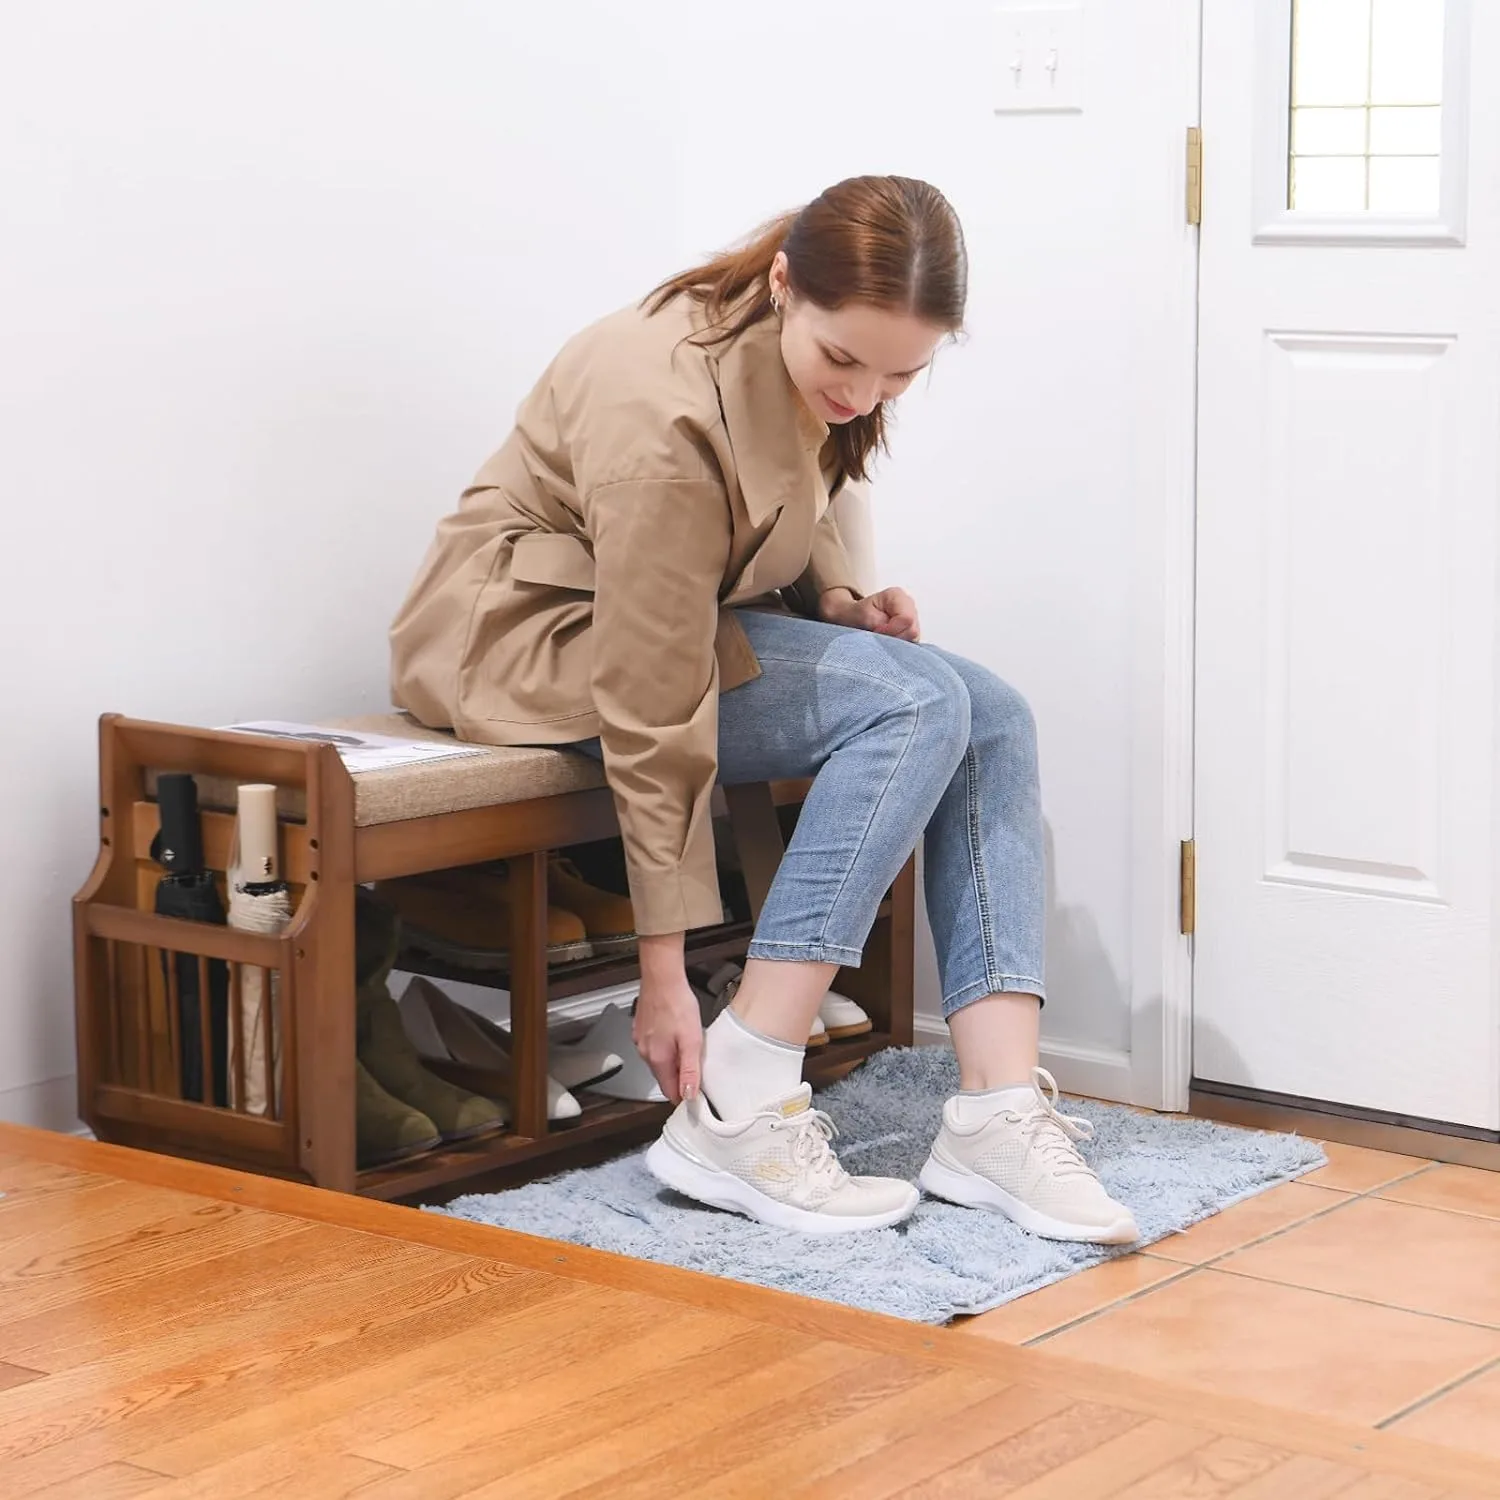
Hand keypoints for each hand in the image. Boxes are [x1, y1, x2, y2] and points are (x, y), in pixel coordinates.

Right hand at [634, 934, 703, 1104]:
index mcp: (658, 1059)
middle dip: (680, 1075)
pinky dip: (666, 1045)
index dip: (683, 1095)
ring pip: (659, 1060)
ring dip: (673, 1059)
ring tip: (688, 1044)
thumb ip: (690, 1070)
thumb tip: (688, 1096)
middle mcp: (645, 1053)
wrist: (661, 976)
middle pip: (664, 1076)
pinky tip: (676, 1032)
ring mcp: (640, 1040)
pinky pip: (654, 1045)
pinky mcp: (640, 1028)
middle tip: (697, 1064)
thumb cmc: (677, 1003)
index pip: (669, 1091)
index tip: (696, 1093)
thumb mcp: (692, 1040)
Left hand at [819, 586, 920, 641]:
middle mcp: (908, 606)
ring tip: (880, 638)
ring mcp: (912, 619)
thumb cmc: (855, 614)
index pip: (906, 619)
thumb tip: (892, 637)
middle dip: (895, 638)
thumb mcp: (863, 616)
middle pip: (913, 630)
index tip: (876, 632)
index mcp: (897, 596)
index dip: (892, 630)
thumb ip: (880, 623)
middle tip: (877, 636)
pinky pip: (910, 643)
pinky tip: (886, 642)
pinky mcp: (910, 632)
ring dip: (896, 642)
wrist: (850, 617)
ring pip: (913, 638)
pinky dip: (898, 646)